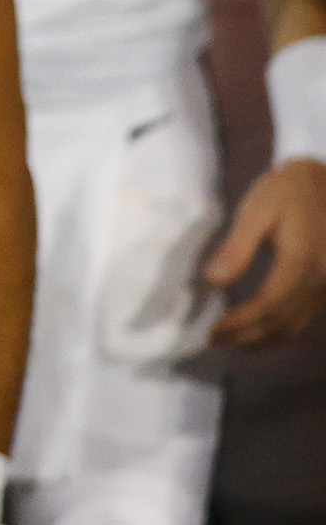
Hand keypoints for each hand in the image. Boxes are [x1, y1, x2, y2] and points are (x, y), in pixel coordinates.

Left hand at [208, 155, 325, 345]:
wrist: (322, 182)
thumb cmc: (283, 193)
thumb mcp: (254, 212)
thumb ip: (236, 248)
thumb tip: (213, 281)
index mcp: (300, 262)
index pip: (267, 306)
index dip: (239, 324)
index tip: (211, 331)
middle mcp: (319, 280)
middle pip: (282, 322)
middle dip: (247, 337)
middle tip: (214, 341)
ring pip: (296, 325)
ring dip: (263, 339)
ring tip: (231, 342)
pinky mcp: (324, 285)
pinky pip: (304, 317)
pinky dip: (280, 330)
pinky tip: (257, 330)